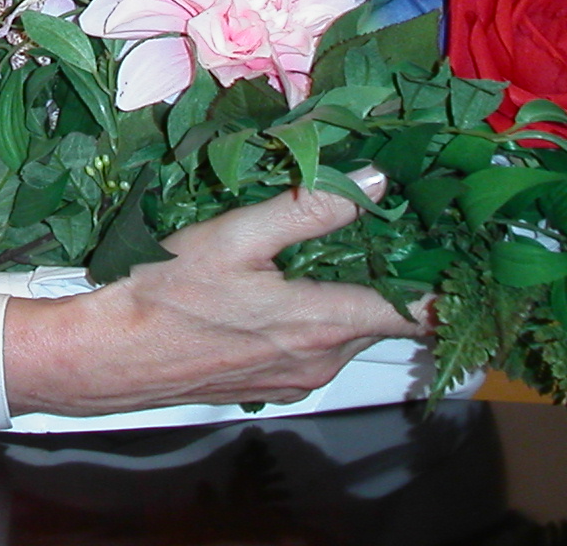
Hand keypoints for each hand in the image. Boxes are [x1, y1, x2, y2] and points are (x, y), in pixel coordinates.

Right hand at [4, 174, 422, 416]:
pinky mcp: (272, 384)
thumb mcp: (233, 236)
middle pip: (382, 317)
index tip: (458, 247)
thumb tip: (373, 183)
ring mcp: (298, 377)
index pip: (415, 312)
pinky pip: (316, 346)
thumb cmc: (165, 294)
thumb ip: (308, 209)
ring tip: (339, 243)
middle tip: (392, 223)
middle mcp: (321, 359)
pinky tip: (290, 283)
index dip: (444, 282)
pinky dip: (319, 315)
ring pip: (347, 330)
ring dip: (351, 291)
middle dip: (392, 274)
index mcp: (322, 322)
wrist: (109, 355)